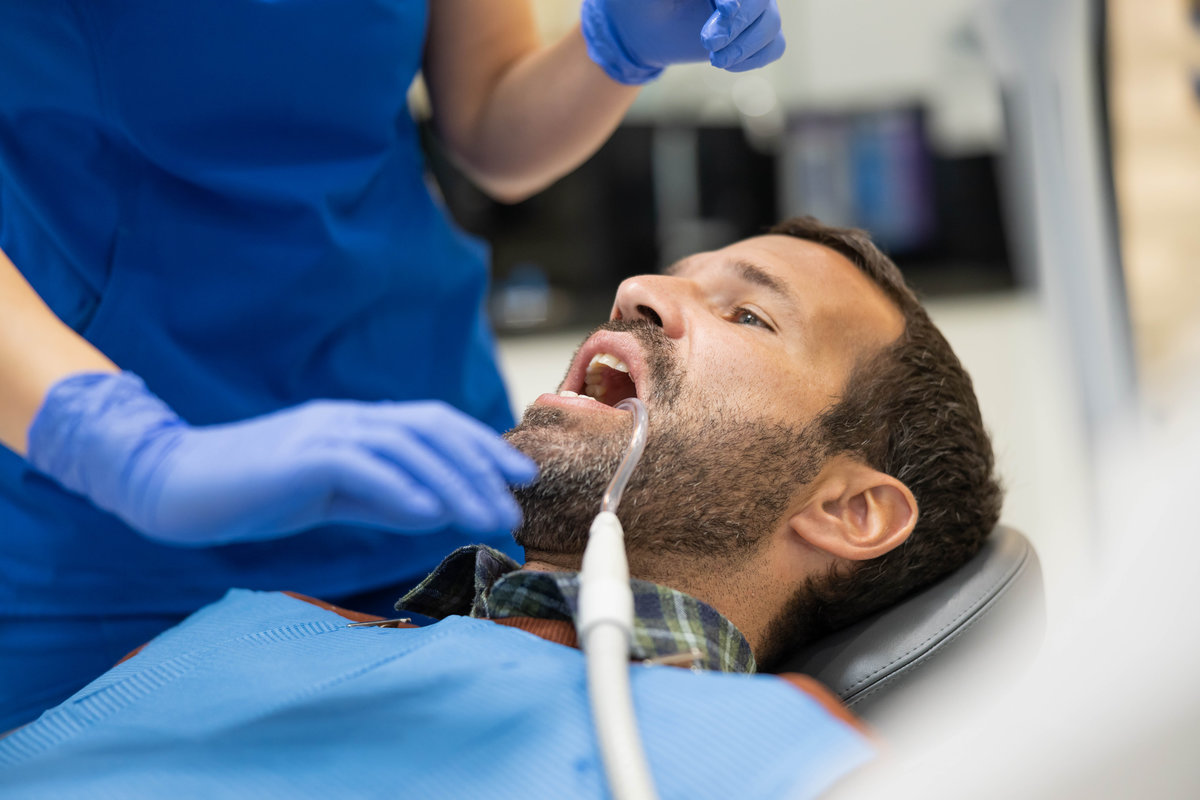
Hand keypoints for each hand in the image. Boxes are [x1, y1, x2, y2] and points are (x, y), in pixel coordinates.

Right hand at [26, 372, 537, 545]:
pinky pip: (361, 467)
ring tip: (487, 513)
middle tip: (517, 499)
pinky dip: (401, 488)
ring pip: (406, 446)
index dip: (479, 445)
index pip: (432, 423)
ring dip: (454, 481)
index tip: (517, 474)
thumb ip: (381, 496)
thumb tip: (436, 508)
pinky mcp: (299, 457)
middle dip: (480, 463)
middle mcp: (347, 419)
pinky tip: (431, 512)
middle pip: (430, 429)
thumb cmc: (254, 491)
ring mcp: (322, 433)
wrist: (175, 483)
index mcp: (356, 424)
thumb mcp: (330, 493)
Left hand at [581, 0, 785, 84]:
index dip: (739, 3)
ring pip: (772, 24)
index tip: (720, 17)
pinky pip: (774, 45)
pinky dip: (756, 58)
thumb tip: (720, 3)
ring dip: (746, 47)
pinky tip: (727, 64)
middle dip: (740, 27)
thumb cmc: (637, 3)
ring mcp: (748, 7)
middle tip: (708, 45)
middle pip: (763, 3)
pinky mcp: (751, 32)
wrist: (637, 31)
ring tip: (715, 60)